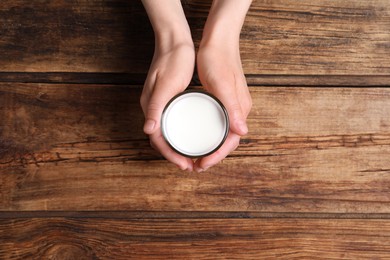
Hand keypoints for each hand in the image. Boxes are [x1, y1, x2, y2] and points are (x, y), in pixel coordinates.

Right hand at [140, 41, 194, 170]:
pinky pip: (171, 123)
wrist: (174, 41)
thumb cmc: (172, 60)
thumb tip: (148, 130)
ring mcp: (160, 104)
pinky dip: (179, 135)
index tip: (185, 165)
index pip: (158, 140)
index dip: (171, 155)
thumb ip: (156, 107)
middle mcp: (153, 109)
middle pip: (161, 140)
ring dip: (177, 148)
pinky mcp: (168, 100)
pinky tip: (190, 137)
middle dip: (174, 155)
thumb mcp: (166, 84)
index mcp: (151, 107)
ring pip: (166, 133)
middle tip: (191, 166)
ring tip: (192, 157)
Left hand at [195, 41, 251, 171]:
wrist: (219, 41)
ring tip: (196, 158)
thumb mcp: (223, 84)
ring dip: (212, 149)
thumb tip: (243, 132)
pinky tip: (199, 138)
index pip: (232, 142)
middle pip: (228, 141)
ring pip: (223, 135)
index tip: (202, 164)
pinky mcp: (223, 101)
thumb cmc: (219, 60)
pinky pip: (218, 125)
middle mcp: (238, 111)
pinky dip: (210, 136)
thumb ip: (233, 108)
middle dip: (213, 157)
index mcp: (240, 109)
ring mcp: (231, 106)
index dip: (217, 156)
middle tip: (196, 167)